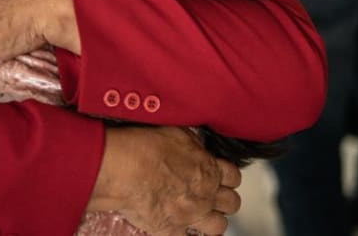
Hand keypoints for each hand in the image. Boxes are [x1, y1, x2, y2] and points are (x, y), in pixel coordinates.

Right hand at [89, 126, 241, 234]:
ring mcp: (191, 216)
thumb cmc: (145, 148)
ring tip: (201, 215)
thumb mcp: (176, 133)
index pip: (233, 176)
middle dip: (224, 199)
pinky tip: (180, 228)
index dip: (227, 176)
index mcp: (208, 169)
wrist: (124, 170)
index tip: (219, 176)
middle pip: (232, 203)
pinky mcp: (171, 231)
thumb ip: (193, 144)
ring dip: (212, 220)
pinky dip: (186, 235)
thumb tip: (196, 146)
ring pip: (219, 226)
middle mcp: (205, 195)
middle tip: (211, 195)